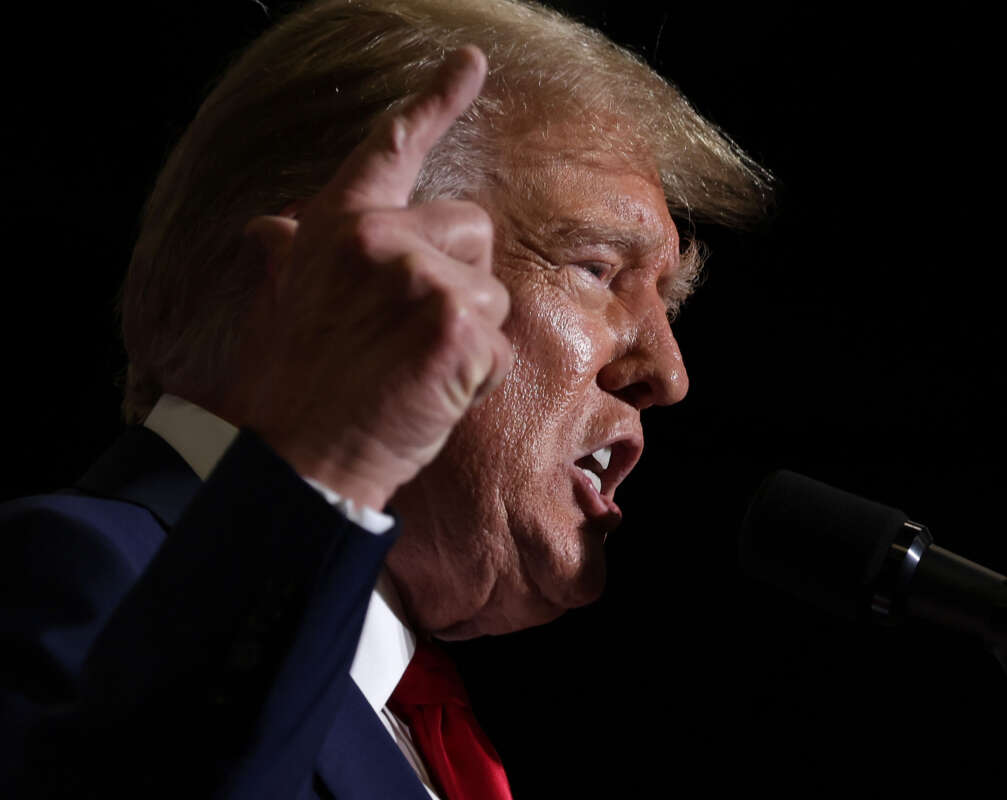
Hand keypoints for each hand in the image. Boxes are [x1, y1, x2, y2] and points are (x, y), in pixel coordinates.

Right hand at [238, 46, 511, 510]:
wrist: (298, 456)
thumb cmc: (293, 385)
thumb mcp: (280, 303)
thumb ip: (290, 257)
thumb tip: (272, 228)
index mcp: (338, 224)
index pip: (392, 147)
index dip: (436, 98)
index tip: (471, 60)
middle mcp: (380, 235)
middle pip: (472, 226)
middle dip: (458, 276)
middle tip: (406, 334)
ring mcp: (421, 274)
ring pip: (491, 287)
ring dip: (468, 330)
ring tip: (412, 367)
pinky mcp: (459, 318)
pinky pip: (496, 336)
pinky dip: (475, 370)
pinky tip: (429, 390)